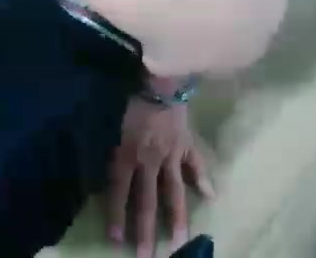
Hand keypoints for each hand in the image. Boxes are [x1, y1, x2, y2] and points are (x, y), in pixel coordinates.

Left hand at [107, 95, 214, 257]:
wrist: (159, 76)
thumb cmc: (130, 96)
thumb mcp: (111, 123)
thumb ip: (111, 148)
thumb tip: (105, 176)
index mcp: (128, 153)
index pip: (120, 191)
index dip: (117, 216)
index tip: (115, 241)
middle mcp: (150, 160)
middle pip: (148, 200)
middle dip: (146, 231)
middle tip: (147, 257)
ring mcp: (172, 153)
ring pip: (174, 191)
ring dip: (177, 218)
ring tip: (180, 241)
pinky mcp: (186, 142)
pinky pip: (196, 163)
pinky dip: (203, 179)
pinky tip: (210, 197)